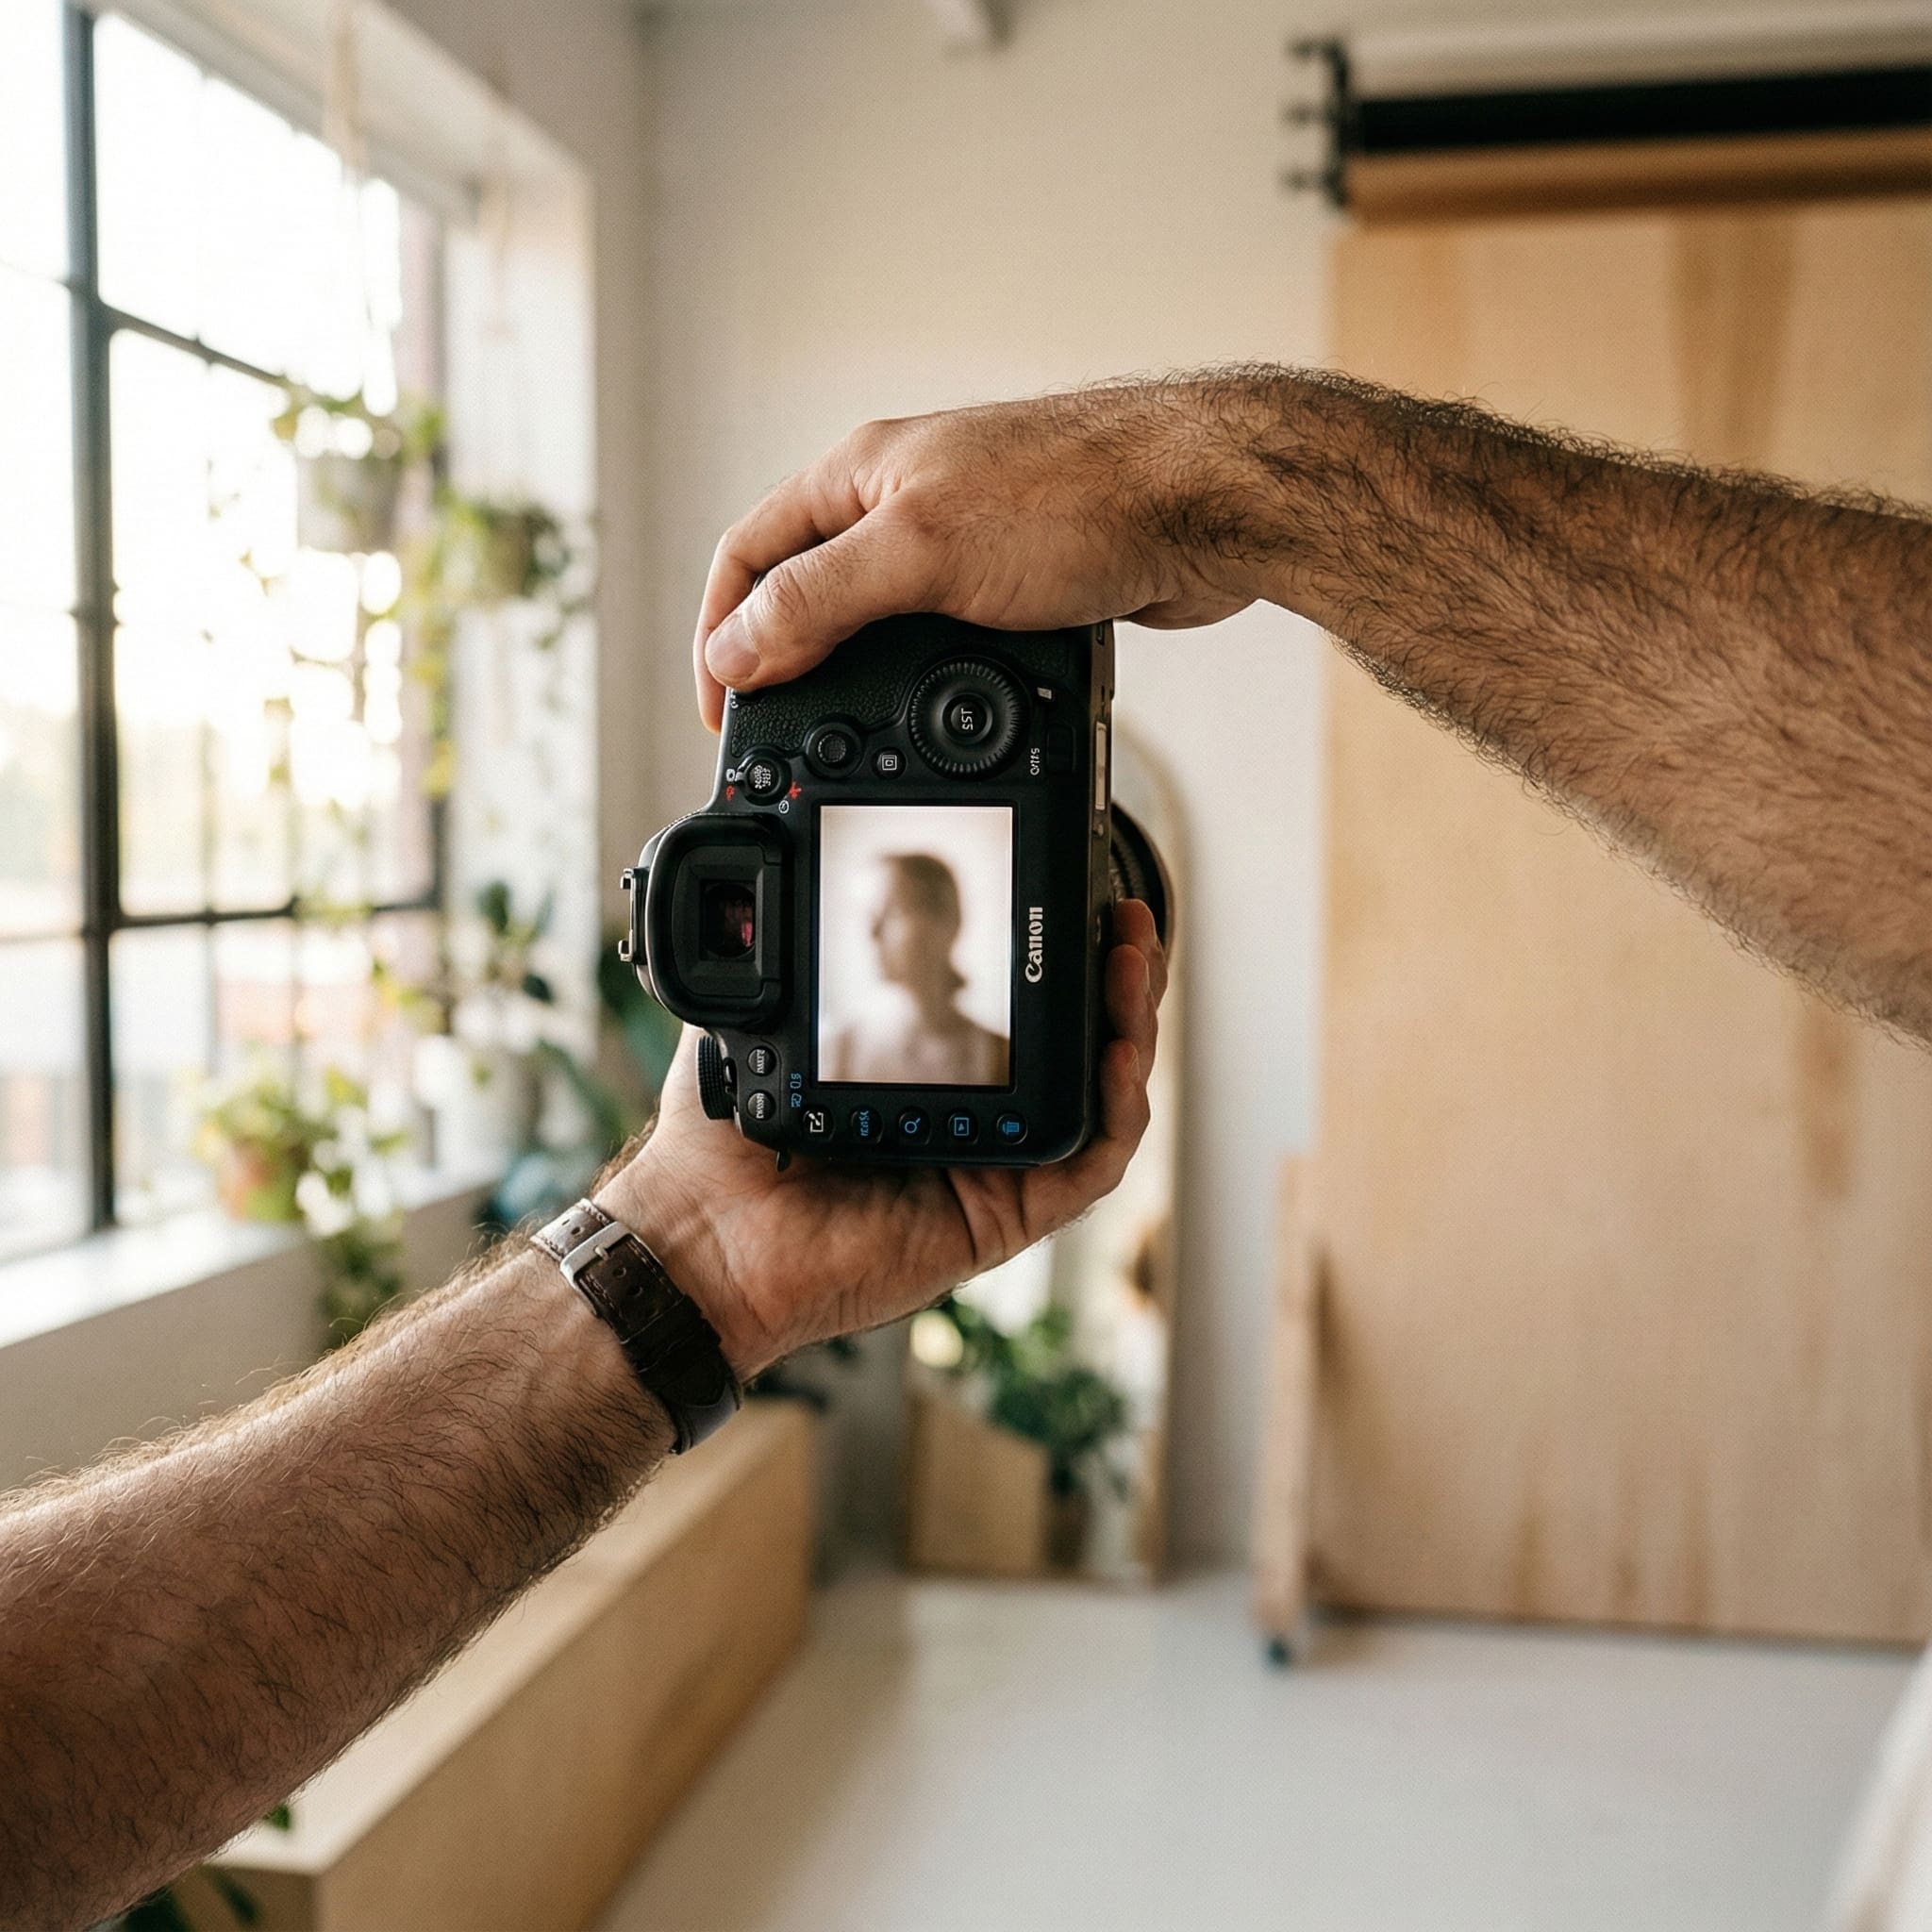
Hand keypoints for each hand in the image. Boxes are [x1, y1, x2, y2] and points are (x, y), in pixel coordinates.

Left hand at [598, 901, 1166, 1378]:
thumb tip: (782, 894)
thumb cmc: (724, 1150)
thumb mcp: (763, 1025)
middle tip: (1131, 919)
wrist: (703, 1238)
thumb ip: (786, 966)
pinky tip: (1117, 1052)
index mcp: (929, 1081)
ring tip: (1137, 961)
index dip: (1063, 964)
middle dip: (1118, 981)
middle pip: (1081, 1050)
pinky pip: (1088, 1165)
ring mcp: (997, 1175)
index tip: (1079, 902)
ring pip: (1101, 1100)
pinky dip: (1116, 1108)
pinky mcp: (1004, 1220)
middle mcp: (978, 1127)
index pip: (1024, 1018)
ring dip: (1132, 1028)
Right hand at [692, 380, 1262, 730]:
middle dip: (778, 658)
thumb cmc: (1077, 496)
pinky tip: (930, 716)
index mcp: (859, 473)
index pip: (749, 554)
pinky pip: (938, 636)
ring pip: (873, 616)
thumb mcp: (920, 554)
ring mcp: (959, 539)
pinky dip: (919, 679)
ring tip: (839, 735)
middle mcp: (902, 499)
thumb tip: (734, 652)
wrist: (1202, 504)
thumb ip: (818, 601)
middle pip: (804, 586)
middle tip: (773, 734)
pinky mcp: (1015, 580)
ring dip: (848, 673)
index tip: (720, 710)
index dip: (720, 634)